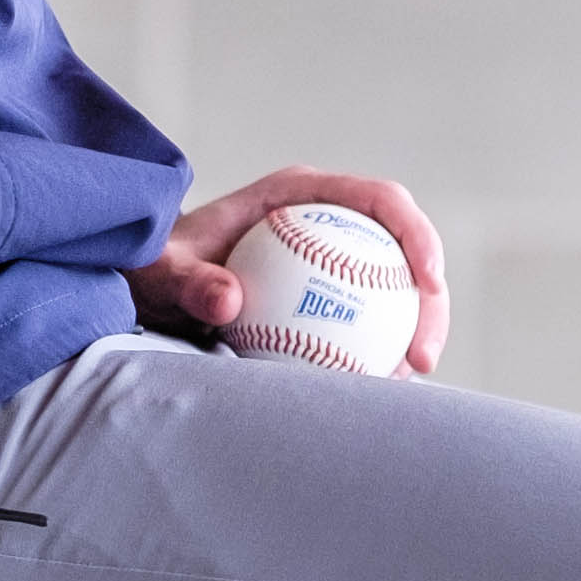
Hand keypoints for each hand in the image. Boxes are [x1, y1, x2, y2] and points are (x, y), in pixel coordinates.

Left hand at [131, 168, 450, 377]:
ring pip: (393, 289)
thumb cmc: (157, 266)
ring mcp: (331, 253)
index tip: (429, 282)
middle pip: (403, 248)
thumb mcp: (163, 274)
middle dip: (430, 301)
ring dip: (412, 332)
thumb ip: (190, 283)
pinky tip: (375, 389)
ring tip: (405, 382)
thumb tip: (228, 301)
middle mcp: (325, 216)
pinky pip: (366, 318)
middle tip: (422, 357)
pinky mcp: (327, 289)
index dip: (418, 235)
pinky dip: (378, 350)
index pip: (381, 200)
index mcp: (301, 192)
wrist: (150, 281)